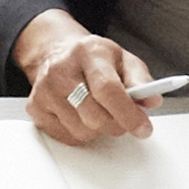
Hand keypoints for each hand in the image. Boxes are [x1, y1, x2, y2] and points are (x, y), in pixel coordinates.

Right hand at [15, 12, 162, 147]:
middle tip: (124, 120)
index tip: (143, 128)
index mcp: (89, 52)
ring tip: (99, 112)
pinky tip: (81, 116)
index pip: (108, 90)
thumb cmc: (92, 58)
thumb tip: (152, 101)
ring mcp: (45, 90)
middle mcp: (62, 69)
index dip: (128, 114)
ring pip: (81, 130)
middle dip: (117, 125)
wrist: (56, 52)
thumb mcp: (122, 59)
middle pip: (95, 116)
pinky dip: (81, 133)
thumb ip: (140, 79)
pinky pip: (66, 136)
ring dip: (98, 129)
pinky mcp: (36, 108)